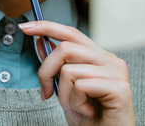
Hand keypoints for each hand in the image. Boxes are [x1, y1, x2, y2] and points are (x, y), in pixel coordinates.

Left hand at [19, 21, 134, 125]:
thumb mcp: (65, 89)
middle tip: (46, 93)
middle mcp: (110, 60)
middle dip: (46, 72)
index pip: (71, 33)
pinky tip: (86, 112)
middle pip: (65, 49)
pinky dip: (76, 104)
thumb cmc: (89, 118)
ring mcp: (117, 72)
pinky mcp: (120, 88)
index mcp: (98, 57)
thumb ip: (56, 65)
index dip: (47, 27)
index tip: (24, 27)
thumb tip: (40, 41)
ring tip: (75, 109)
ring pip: (69, 70)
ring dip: (63, 95)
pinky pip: (81, 86)